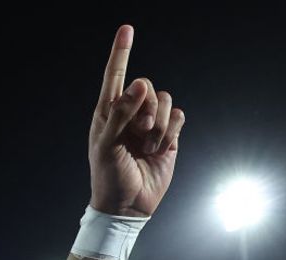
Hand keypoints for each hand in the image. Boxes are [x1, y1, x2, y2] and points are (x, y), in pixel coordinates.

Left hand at [88, 25, 184, 216]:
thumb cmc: (108, 176)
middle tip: (139, 130)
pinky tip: (160, 149)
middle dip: (146, 106)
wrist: (127, 205)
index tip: (127, 29)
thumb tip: (137, 85)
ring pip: (165, 101)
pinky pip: (179, 116)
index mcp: (107, 112)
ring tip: (146, 146)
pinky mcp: (169, 135)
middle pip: (147, 85)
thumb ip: (120, 114)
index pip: (114, 77)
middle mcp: (129, 113)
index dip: (121, 52)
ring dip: (158, 124)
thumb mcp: (106, 145)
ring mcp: (150, 124)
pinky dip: (172, 131)